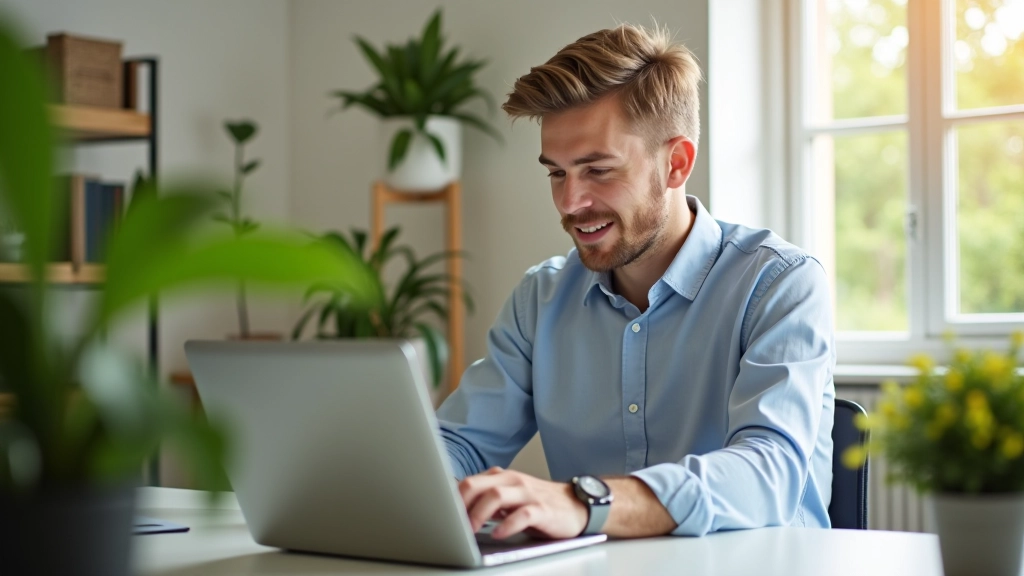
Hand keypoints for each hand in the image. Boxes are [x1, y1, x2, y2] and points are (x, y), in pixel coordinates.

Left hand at [458, 467, 587, 539]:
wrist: (576, 505)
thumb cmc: (539, 503)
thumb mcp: (511, 498)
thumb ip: (487, 499)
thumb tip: (457, 509)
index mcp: (502, 477)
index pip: (469, 482)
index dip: (452, 500)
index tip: (440, 516)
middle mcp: (513, 481)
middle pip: (477, 485)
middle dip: (460, 504)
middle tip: (451, 523)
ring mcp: (528, 493)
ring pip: (496, 495)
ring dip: (479, 513)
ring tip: (471, 530)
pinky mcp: (543, 509)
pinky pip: (523, 514)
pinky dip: (508, 524)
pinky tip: (499, 534)